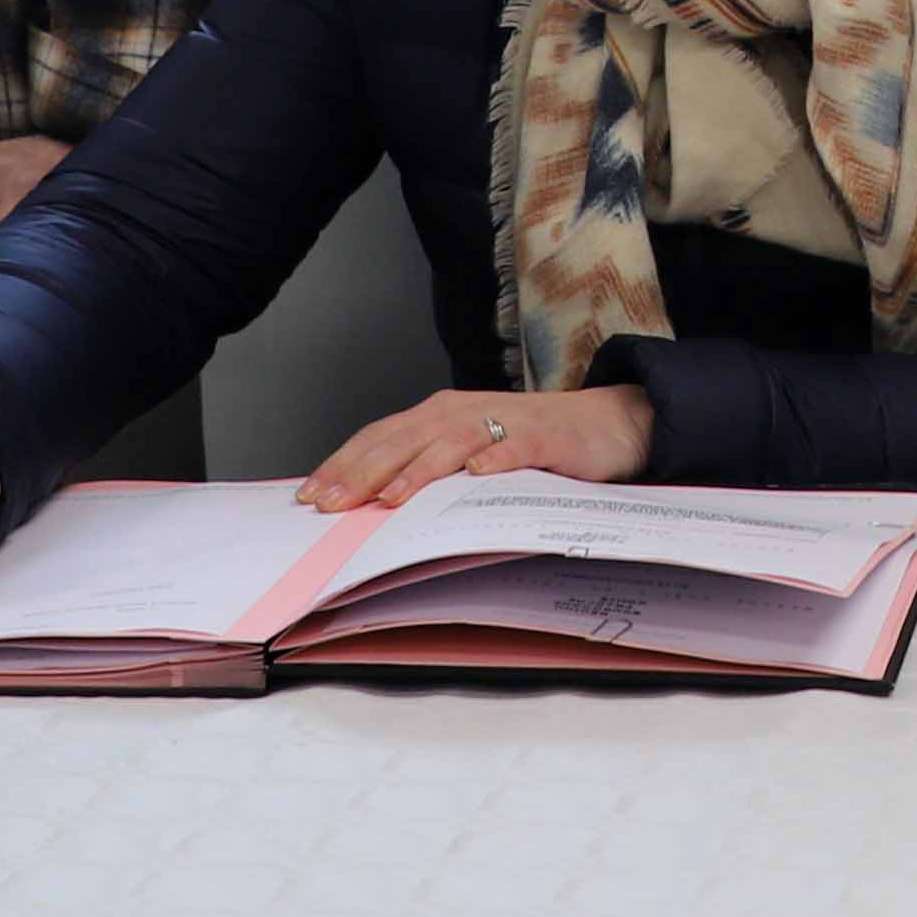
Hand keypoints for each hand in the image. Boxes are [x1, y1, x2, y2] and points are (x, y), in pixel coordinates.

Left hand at [301, 382, 657, 508]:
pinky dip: (497, 458)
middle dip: (364, 471)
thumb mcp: (471, 452)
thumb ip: (427, 468)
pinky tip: (478, 476)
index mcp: (442, 415)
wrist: (607, 423)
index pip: (381, 436)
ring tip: (390, 498)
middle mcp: (467, 412)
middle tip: (331, 503)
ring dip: (419, 469)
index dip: (344, 463)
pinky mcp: (546, 437)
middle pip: (405, 439)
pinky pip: (518, 447)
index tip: (309, 495)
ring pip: (452, 442)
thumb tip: (368, 503)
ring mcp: (506, 422)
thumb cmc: (531, 443)